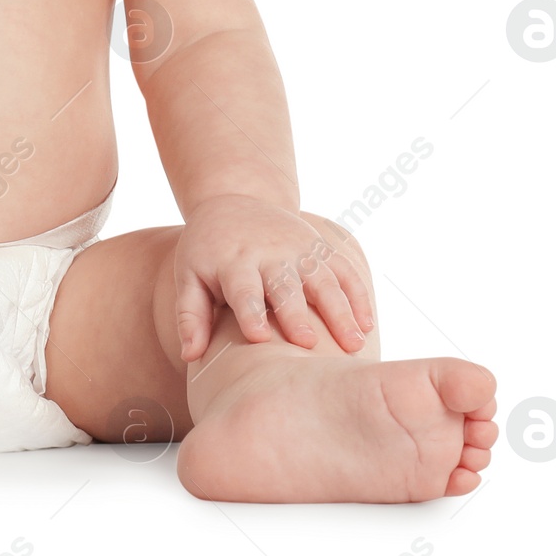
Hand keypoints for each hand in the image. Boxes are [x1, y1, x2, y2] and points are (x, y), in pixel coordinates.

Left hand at [173, 195, 373, 362]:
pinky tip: (366, 325)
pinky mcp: (320, 246)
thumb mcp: (190, 275)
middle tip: (308, 344)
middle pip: (285, 284)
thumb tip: (190, 355)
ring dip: (340, 310)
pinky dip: (358, 295)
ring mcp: (298, 247)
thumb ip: (190, 315)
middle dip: (296, 313)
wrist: (234, 200)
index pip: (242, 288)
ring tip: (353, 344)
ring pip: (323, 278)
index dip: (249, 311)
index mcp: (232, 261)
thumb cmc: (208, 251)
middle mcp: (268, 253)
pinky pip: (344, 269)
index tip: (258, 338)